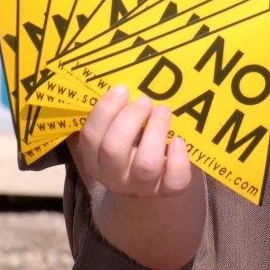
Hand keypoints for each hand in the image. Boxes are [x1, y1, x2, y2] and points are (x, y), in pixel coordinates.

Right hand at [77, 85, 191, 197]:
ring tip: (163, 110)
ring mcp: (141, 186)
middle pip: (114, 150)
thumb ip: (115, 111)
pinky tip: (179, 141)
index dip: (105, 111)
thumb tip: (127, 78)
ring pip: (146, 164)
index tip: (122, 89)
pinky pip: (173, 181)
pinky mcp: (167, 190)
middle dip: (130, 119)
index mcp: (95, 158)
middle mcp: (114, 176)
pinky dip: (178, 160)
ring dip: (155, 131)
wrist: (148, 179)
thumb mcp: (115, 130)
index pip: (90, 137)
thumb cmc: (130, 141)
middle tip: (145, 99)